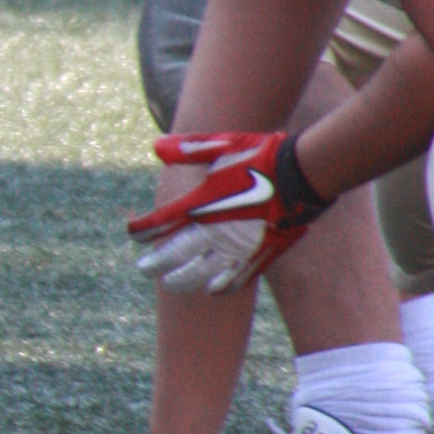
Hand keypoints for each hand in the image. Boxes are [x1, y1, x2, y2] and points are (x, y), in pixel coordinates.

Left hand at [127, 131, 329, 295]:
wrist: (301, 174)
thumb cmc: (259, 155)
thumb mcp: (221, 145)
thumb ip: (187, 149)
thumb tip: (156, 147)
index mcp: (199, 203)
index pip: (157, 222)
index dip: (140, 229)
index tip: (132, 231)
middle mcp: (212, 230)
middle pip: (173, 256)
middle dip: (155, 264)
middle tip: (144, 268)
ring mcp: (235, 248)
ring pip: (199, 276)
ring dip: (181, 281)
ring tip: (171, 283)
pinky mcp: (258, 258)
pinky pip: (232, 282)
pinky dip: (217, 287)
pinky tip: (210, 289)